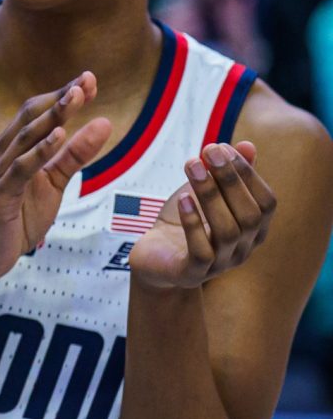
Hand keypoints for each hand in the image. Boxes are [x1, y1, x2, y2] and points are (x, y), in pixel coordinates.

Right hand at [0, 73, 112, 282]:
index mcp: (10, 148)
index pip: (37, 112)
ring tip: (77, 97)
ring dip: (54, 116)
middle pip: (32, 116)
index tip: (90, 79)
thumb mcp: (53, 184)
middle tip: (88, 79)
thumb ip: (75, 155)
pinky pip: (22, 168)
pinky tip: (60, 136)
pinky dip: (40, 151)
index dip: (63, 94)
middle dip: (61, 97)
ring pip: (27, 137)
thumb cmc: (15, 219)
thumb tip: (104, 123)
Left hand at [129, 141, 276, 291]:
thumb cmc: (183, 223)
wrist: (152, 258)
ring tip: (191, 166)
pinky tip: (183, 198)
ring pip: (227, 231)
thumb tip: (246, 144)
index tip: (225, 148)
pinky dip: (193, 223)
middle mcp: (243, 249)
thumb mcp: (205, 195)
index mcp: (254, 231)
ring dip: (209, 194)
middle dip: (230, 180)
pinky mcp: (192, 274)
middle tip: (209, 150)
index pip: (266, 203)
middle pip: (249, 216)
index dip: (249, 175)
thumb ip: (227, 174)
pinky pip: (200, 251)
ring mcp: (220, 265)